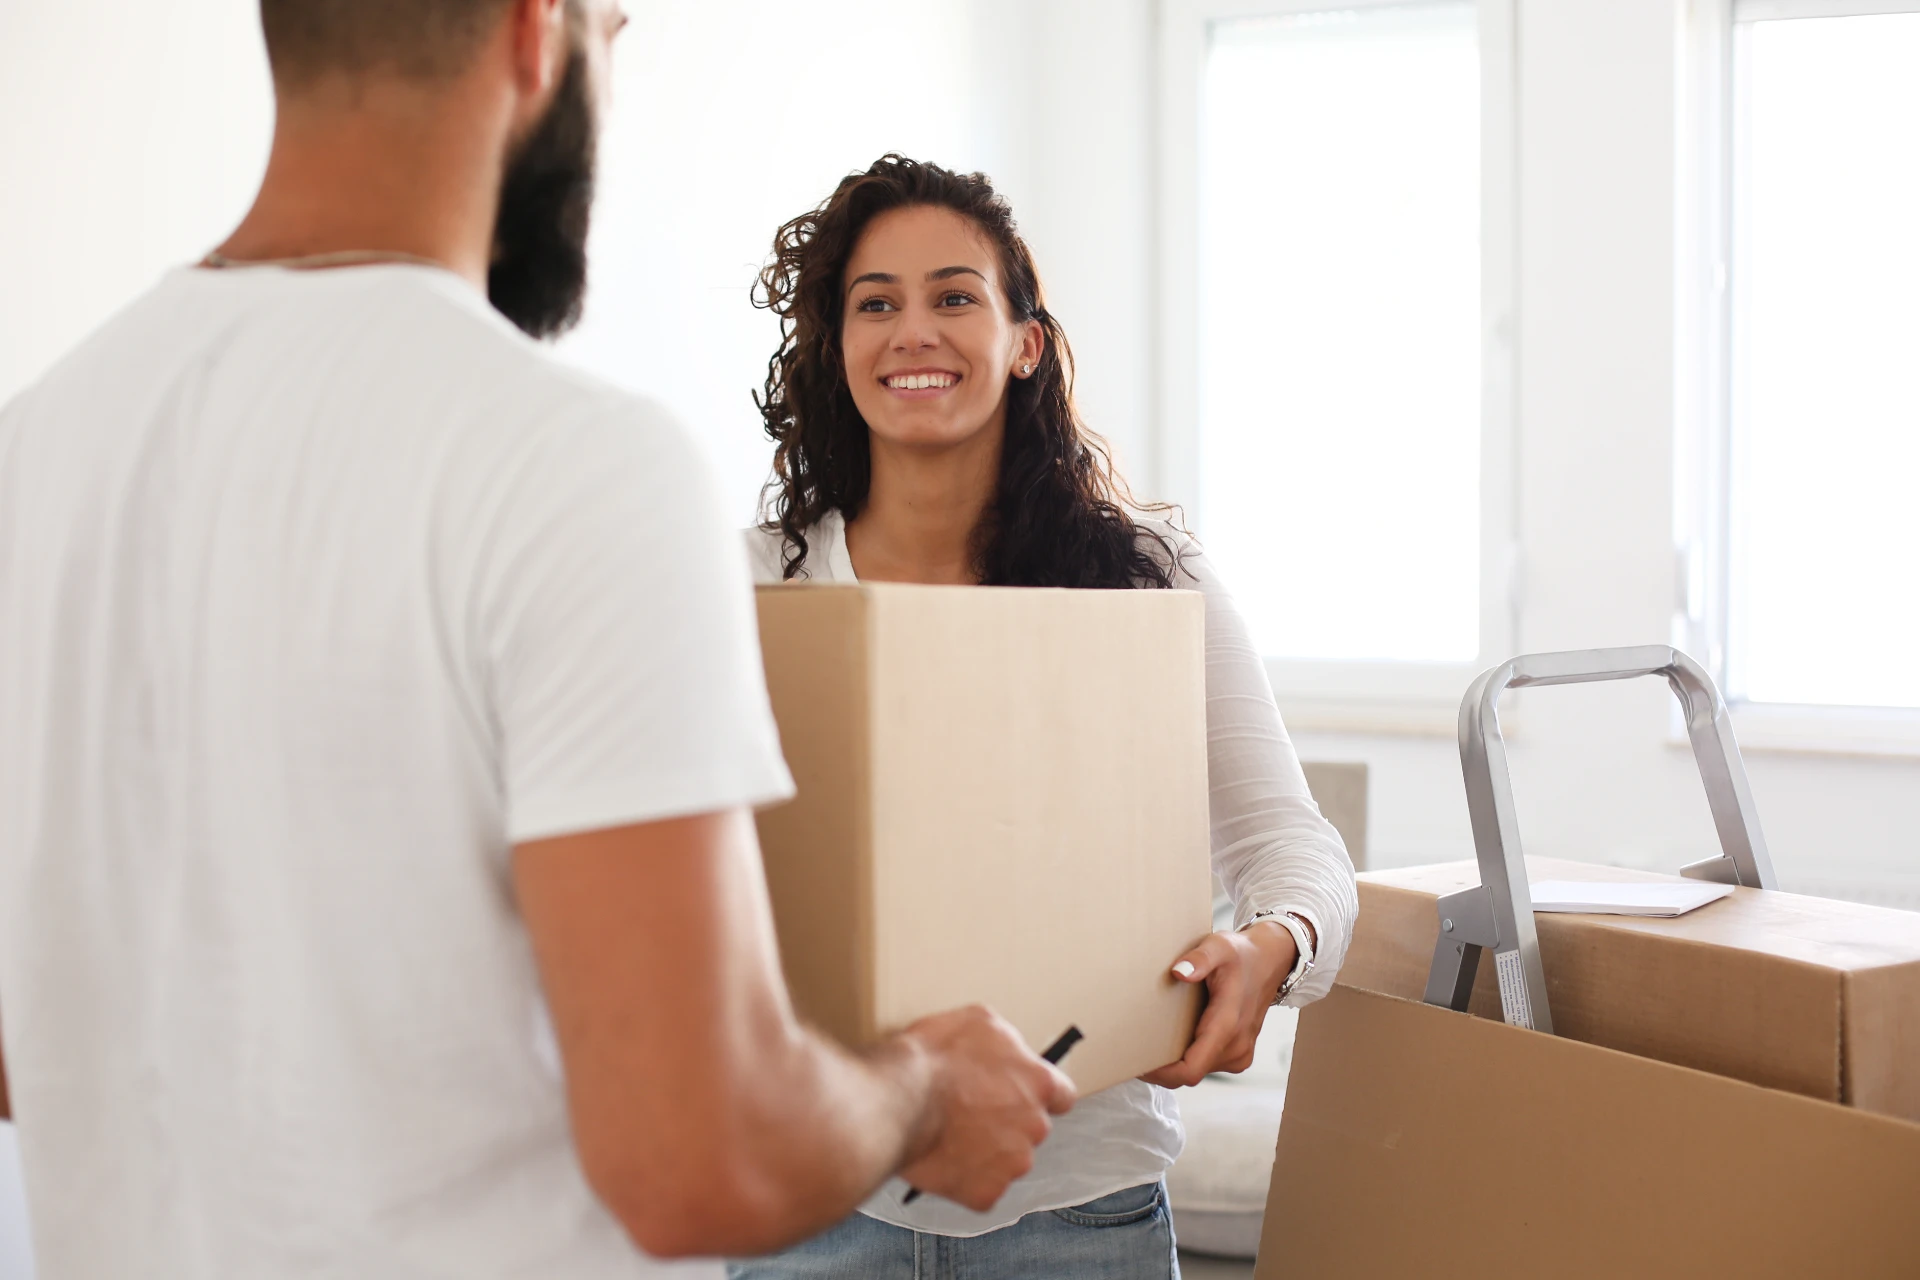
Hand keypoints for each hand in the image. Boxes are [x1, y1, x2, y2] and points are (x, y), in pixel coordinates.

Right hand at [893, 1006, 1077, 1211]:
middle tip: (969, 1110)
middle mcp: (1034, 1126)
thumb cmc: (932, 1060)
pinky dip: (965, 1178)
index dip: (1039, 1095)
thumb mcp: (978, 1021)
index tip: (1022, 1096)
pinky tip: (943, 1157)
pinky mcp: (986, 1192)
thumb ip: (1006, 1043)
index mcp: (1038, 1083)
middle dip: (1005, 1122)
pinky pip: (982, 1188)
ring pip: (1007, 1160)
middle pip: (1030, 1129)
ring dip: (986, 1151)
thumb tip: (1006, 1052)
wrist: (898, 1101)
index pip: (1062, 1095)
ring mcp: (1012, 1163)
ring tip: (951, 1134)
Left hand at [1140, 923, 1298, 1087]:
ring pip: (1197, 1071)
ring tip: (1150, 1042)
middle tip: (1133, 1049)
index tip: (1138, 1061)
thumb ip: (1200, 959)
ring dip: (1174, 1064)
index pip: (1190, 1069)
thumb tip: (1179, 973)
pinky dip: (1187, 1059)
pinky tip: (1173, 1040)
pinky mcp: (1238, 1054)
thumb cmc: (1243, 955)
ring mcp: (1239, 1053)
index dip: (1161, 1073)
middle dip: (1161, 1069)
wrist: (1270, 961)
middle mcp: (1236, 1046)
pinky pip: (1206, 1065)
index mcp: (1228, 1025)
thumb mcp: (1219, 946)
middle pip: (1189, 1074)